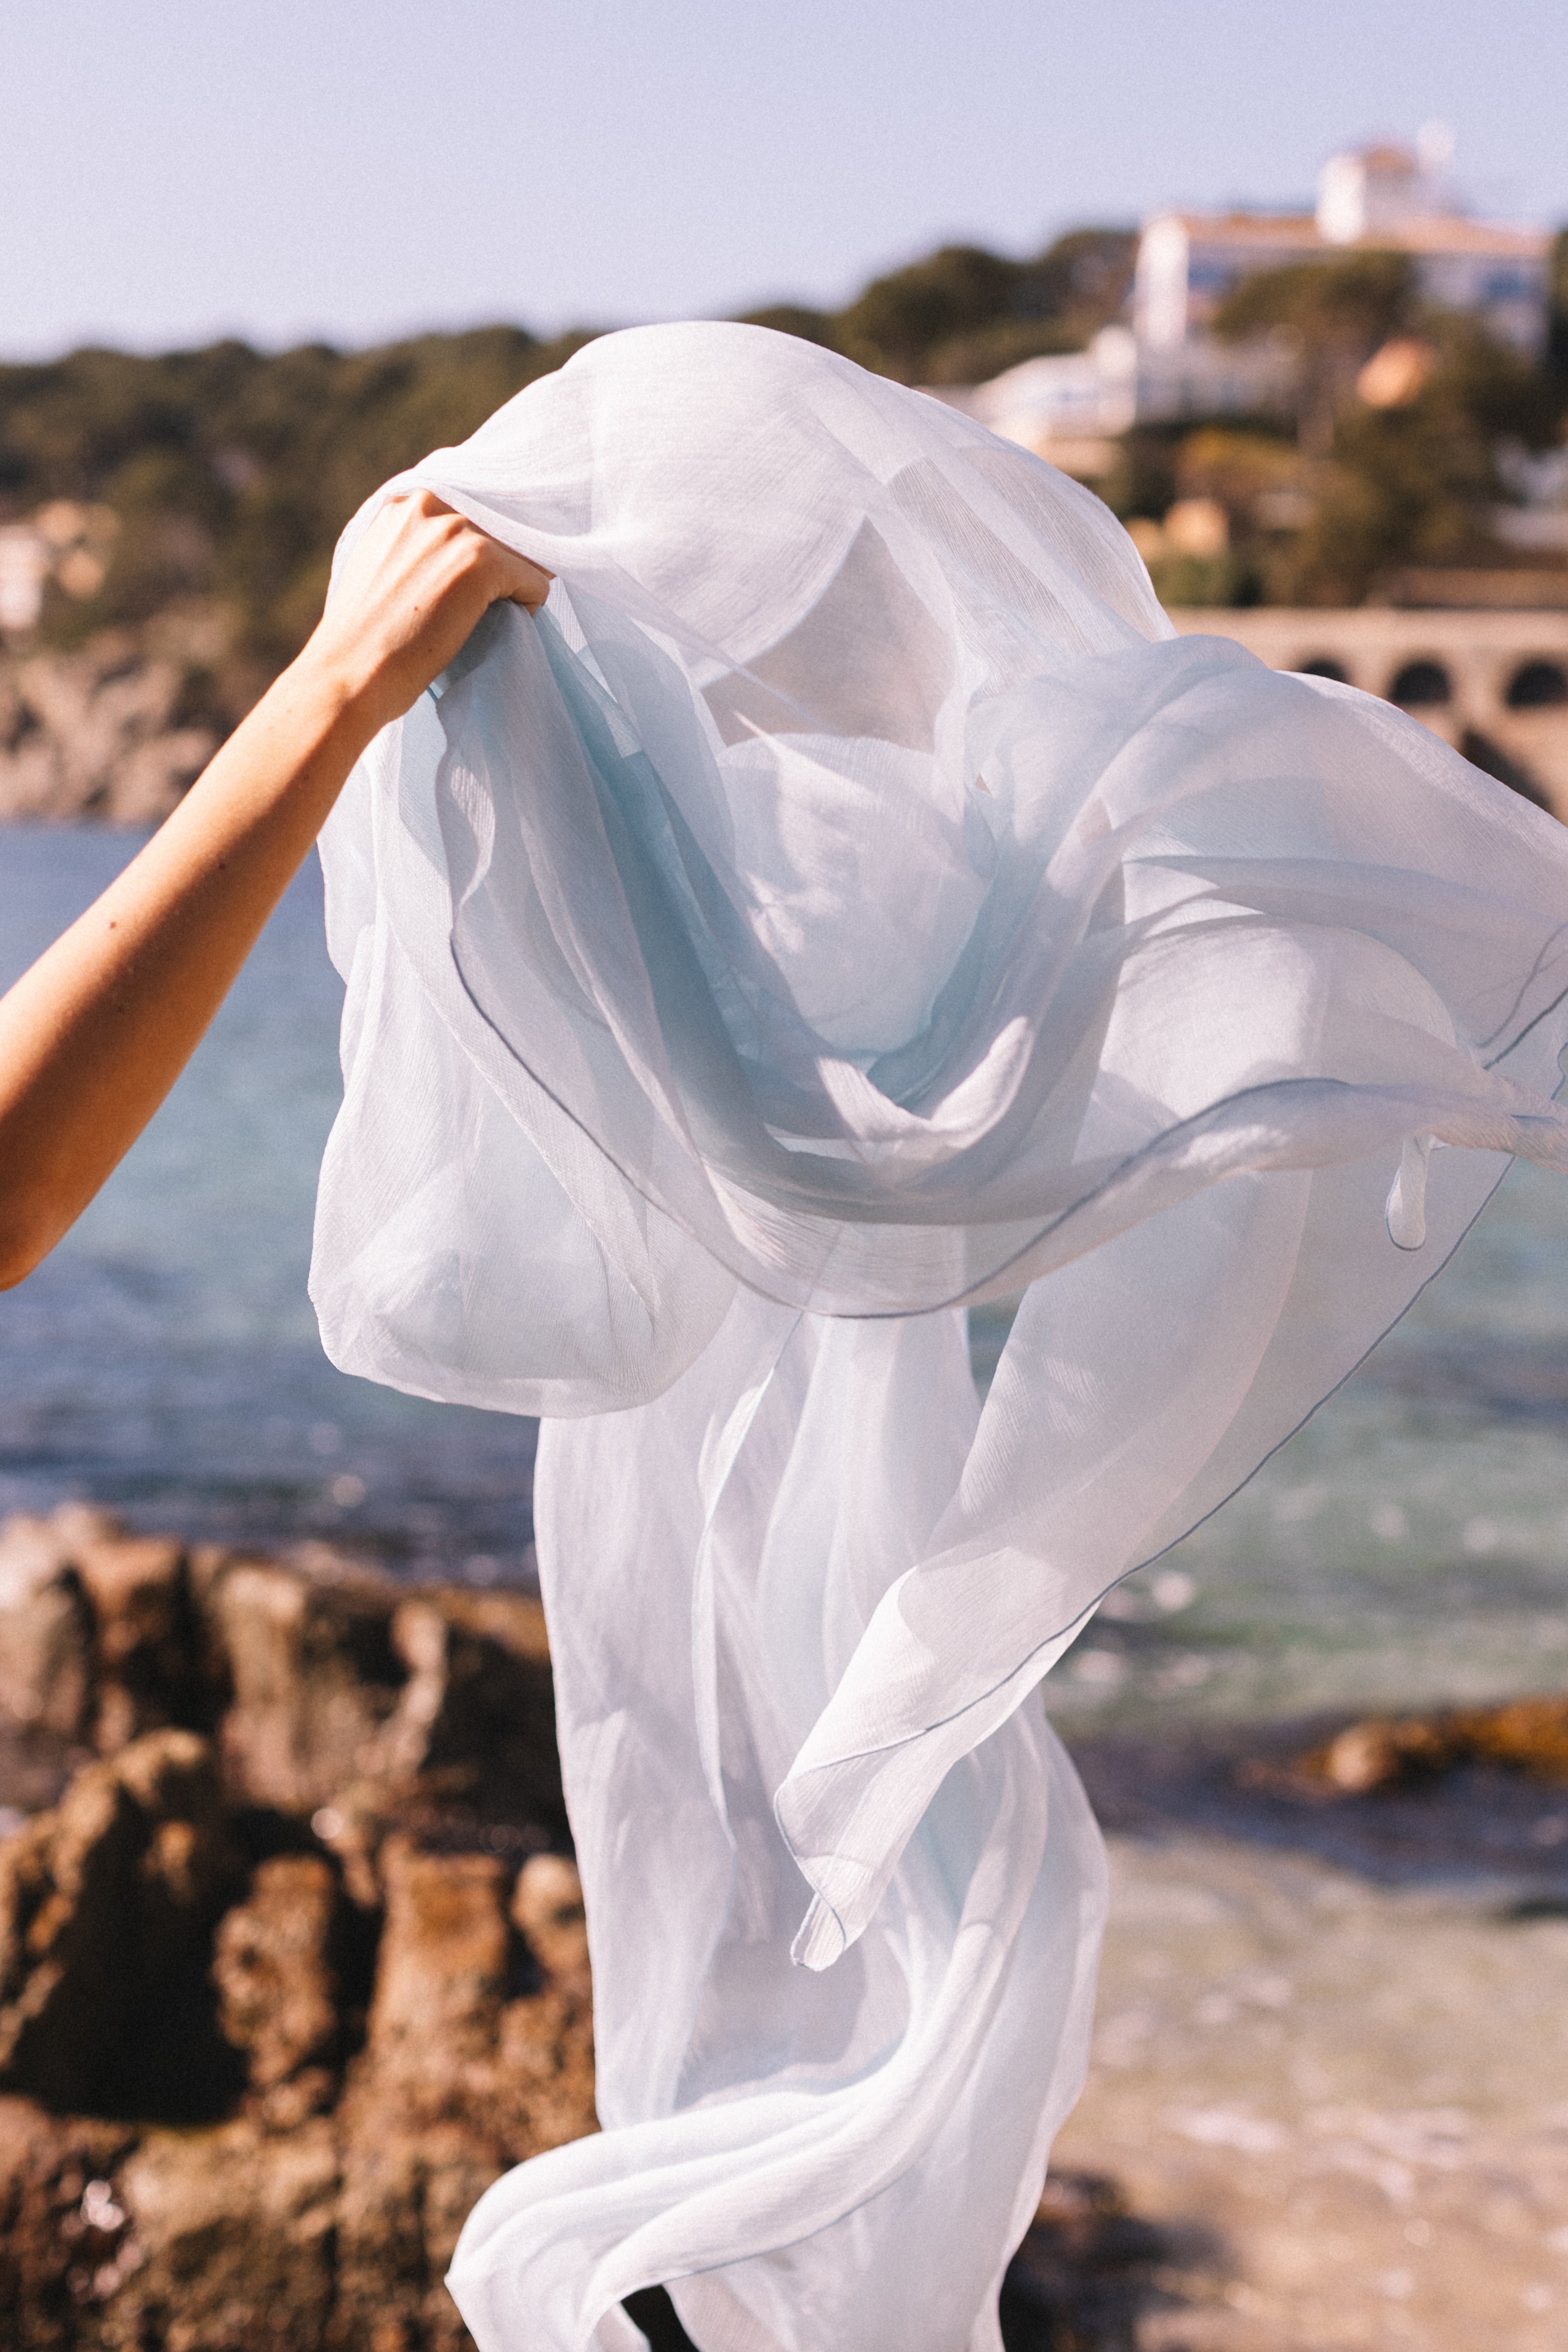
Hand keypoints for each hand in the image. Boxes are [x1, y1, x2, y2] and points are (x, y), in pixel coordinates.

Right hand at [300, 489, 553, 737]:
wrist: (350, 673)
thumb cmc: (364, 641)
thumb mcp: (384, 569)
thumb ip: (417, 547)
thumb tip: (461, 553)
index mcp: (405, 502)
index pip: (474, 511)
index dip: (483, 550)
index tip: (476, 585)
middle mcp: (429, 502)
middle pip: (502, 529)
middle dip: (502, 567)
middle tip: (479, 610)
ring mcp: (455, 529)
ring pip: (522, 554)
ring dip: (513, 588)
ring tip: (481, 622)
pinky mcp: (480, 561)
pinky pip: (536, 580)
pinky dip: (529, 607)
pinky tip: (495, 629)